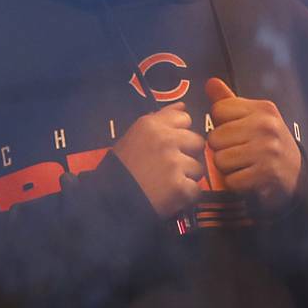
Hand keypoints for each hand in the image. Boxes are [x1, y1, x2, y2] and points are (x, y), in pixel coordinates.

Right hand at [112, 103, 206, 217]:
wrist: (108, 201)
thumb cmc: (120, 168)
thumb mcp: (134, 136)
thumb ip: (161, 118)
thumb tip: (182, 106)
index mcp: (151, 125)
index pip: (184, 118)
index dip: (179, 133)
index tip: (169, 146)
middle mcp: (165, 140)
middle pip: (197, 142)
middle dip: (187, 155)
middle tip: (170, 168)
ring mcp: (173, 163)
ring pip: (198, 167)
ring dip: (187, 177)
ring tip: (167, 184)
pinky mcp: (180, 187)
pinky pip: (195, 190)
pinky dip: (185, 197)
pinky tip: (170, 197)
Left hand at [204, 78, 301, 213]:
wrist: (298, 173)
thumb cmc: (269, 143)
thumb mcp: (255, 117)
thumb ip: (230, 102)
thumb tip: (210, 82)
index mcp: (262, 108)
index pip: (218, 110)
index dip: (221, 124)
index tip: (235, 131)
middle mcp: (266, 126)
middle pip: (215, 138)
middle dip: (222, 148)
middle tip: (239, 151)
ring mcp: (267, 150)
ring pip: (220, 160)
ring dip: (227, 168)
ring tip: (244, 164)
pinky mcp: (266, 174)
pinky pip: (231, 180)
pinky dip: (236, 183)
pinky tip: (249, 177)